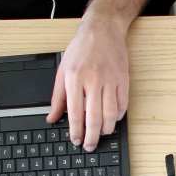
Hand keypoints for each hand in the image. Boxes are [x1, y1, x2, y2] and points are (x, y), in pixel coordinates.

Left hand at [46, 18, 128, 151]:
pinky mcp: (123, 79)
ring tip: (101, 134)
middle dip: (91, 137)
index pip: (74, 113)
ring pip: (111, 114)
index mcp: (74, 78)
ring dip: (106, 129)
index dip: (75, 131)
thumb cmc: (81, 49)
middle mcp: (93, 80)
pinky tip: (113, 119)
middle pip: (94, 117)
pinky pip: (123, 104)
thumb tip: (52, 118)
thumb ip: (57, 97)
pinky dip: (119, 116)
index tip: (76, 140)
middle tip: (90, 146)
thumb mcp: (62, 70)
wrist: (103, 29)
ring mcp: (110, 80)